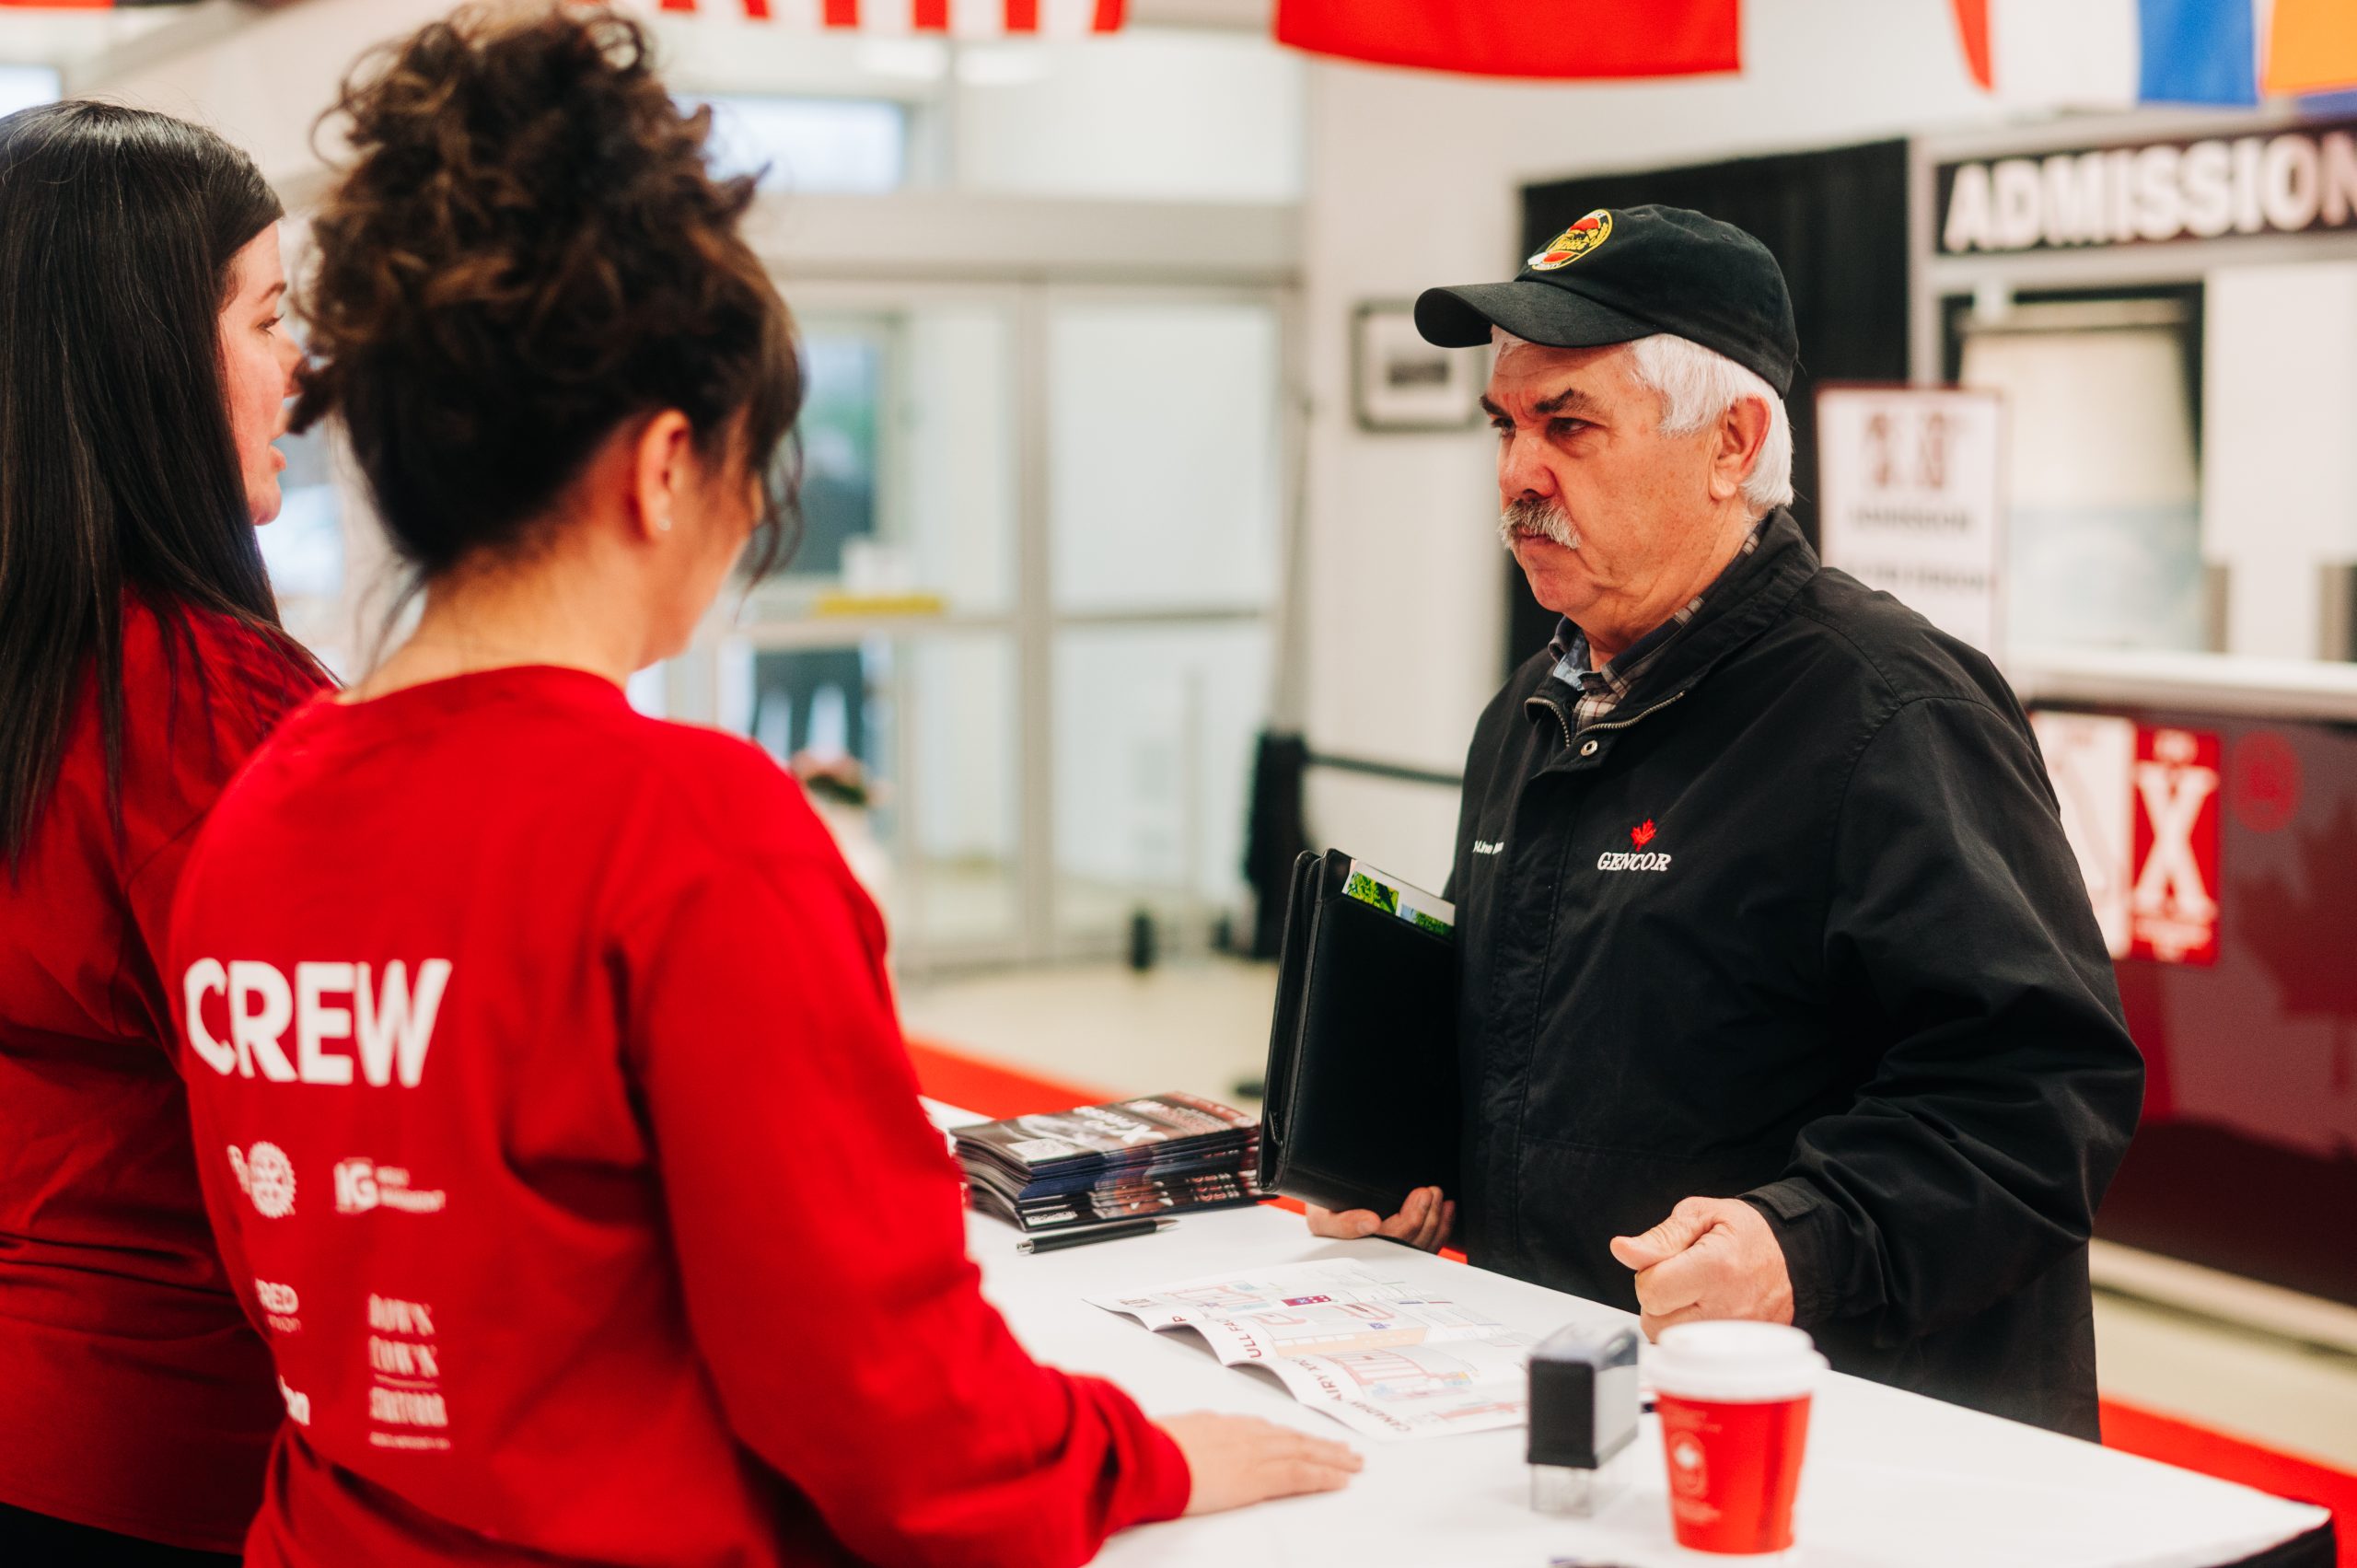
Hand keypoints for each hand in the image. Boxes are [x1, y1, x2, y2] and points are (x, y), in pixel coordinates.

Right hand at [1158, 1411, 1362, 1513]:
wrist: (1148, 1458)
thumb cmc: (1147, 1451)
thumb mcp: (1164, 1437)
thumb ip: (1183, 1438)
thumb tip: (1180, 1440)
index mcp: (1219, 1424)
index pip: (1263, 1430)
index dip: (1287, 1436)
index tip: (1303, 1439)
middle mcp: (1242, 1433)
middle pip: (1291, 1438)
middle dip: (1319, 1445)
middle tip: (1344, 1451)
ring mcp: (1253, 1453)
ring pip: (1303, 1452)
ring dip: (1330, 1458)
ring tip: (1352, 1464)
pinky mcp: (1258, 1478)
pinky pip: (1300, 1475)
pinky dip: (1323, 1476)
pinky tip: (1340, 1480)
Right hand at [1304, 1186, 1453, 1251]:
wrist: (1318, 1199)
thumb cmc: (1319, 1207)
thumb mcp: (1320, 1215)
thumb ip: (1343, 1223)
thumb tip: (1372, 1224)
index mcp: (1359, 1252)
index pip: (1392, 1240)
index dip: (1411, 1220)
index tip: (1421, 1194)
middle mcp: (1378, 1256)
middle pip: (1413, 1242)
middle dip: (1427, 1214)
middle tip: (1431, 1191)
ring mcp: (1393, 1251)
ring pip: (1423, 1245)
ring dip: (1436, 1219)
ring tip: (1438, 1196)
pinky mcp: (1403, 1245)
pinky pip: (1428, 1244)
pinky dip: (1442, 1227)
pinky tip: (1447, 1210)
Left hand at [1608, 1196, 1793, 1339]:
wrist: (1792, 1257)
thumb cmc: (1746, 1234)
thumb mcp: (1701, 1215)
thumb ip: (1659, 1237)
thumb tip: (1622, 1250)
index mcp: (1715, 1268)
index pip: (1650, 1290)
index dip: (1648, 1273)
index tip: (1668, 1262)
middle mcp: (1726, 1309)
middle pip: (1654, 1322)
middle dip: (1657, 1298)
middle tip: (1681, 1279)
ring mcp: (1734, 1338)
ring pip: (1668, 1342)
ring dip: (1669, 1320)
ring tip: (1693, 1296)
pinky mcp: (1738, 1355)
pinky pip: (1690, 1357)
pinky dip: (1686, 1337)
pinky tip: (1701, 1314)